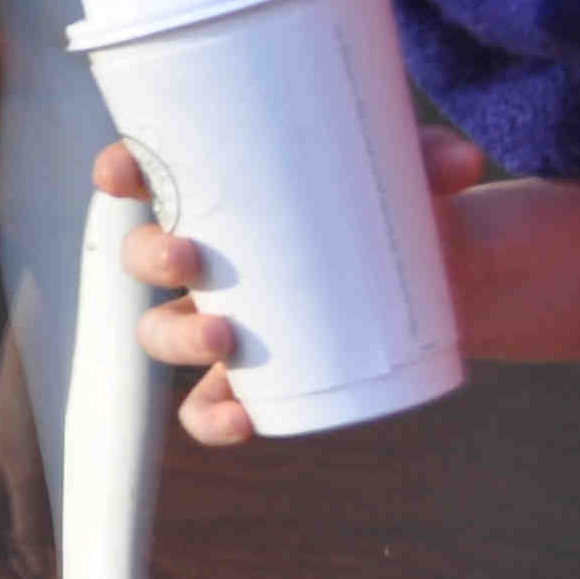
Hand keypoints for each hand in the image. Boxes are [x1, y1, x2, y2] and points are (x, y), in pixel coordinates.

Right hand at [0, 329, 56, 578]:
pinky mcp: (29, 482)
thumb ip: (33, 523)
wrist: (40, 364)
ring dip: (43, 575)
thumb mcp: (29, 471)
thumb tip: (42, 574)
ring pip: (21, 548)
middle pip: (3, 561)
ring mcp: (5, 493)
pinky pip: (36, 529)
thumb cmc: (29, 415)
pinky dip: (53, 550)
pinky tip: (72, 562)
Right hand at [101, 125, 489, 443]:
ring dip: (174, 337)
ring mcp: (224, 321)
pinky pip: (208, 405)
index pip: (150, 178)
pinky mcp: (256, 376)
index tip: (122, 173)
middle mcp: (209, 260)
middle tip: (190, 259)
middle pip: (143, 257)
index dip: (121, 173)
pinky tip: (242, 419)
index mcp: (225, 198)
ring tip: (222, 340)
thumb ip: (429, 159)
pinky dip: (212, 417)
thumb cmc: (406, 212)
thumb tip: (458, 163)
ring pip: (162, 331)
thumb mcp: (415, 178)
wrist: (449, 282)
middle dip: (149, 258)